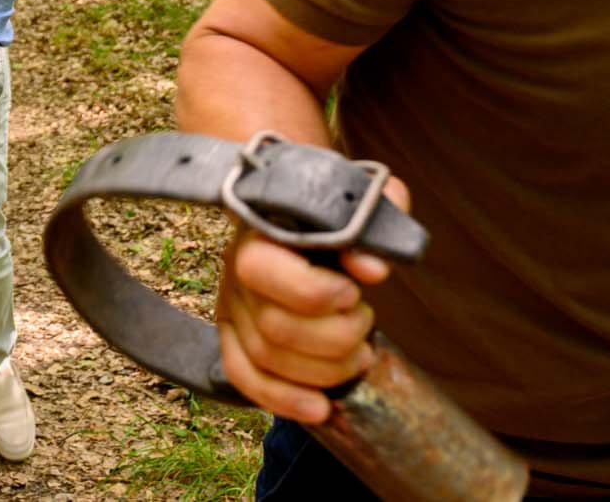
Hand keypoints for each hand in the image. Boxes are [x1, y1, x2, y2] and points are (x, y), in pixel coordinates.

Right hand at [213, 176, 410, 423]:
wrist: (305, 214)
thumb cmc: (337, 211)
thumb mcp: (364, 200)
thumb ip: (377, 216)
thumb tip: (370, 267)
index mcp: (260, 230)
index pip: (261, 269)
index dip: (313, 292)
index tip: (353, 293)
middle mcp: (235, 269)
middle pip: (273, 327)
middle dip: (335, 337)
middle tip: (365, 321)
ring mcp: (232, 306)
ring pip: (266, 358)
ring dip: (325, 370)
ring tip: (360, 355)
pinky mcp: (233, 336)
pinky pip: (243, 378)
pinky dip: (282, 400)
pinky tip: (320, 408)